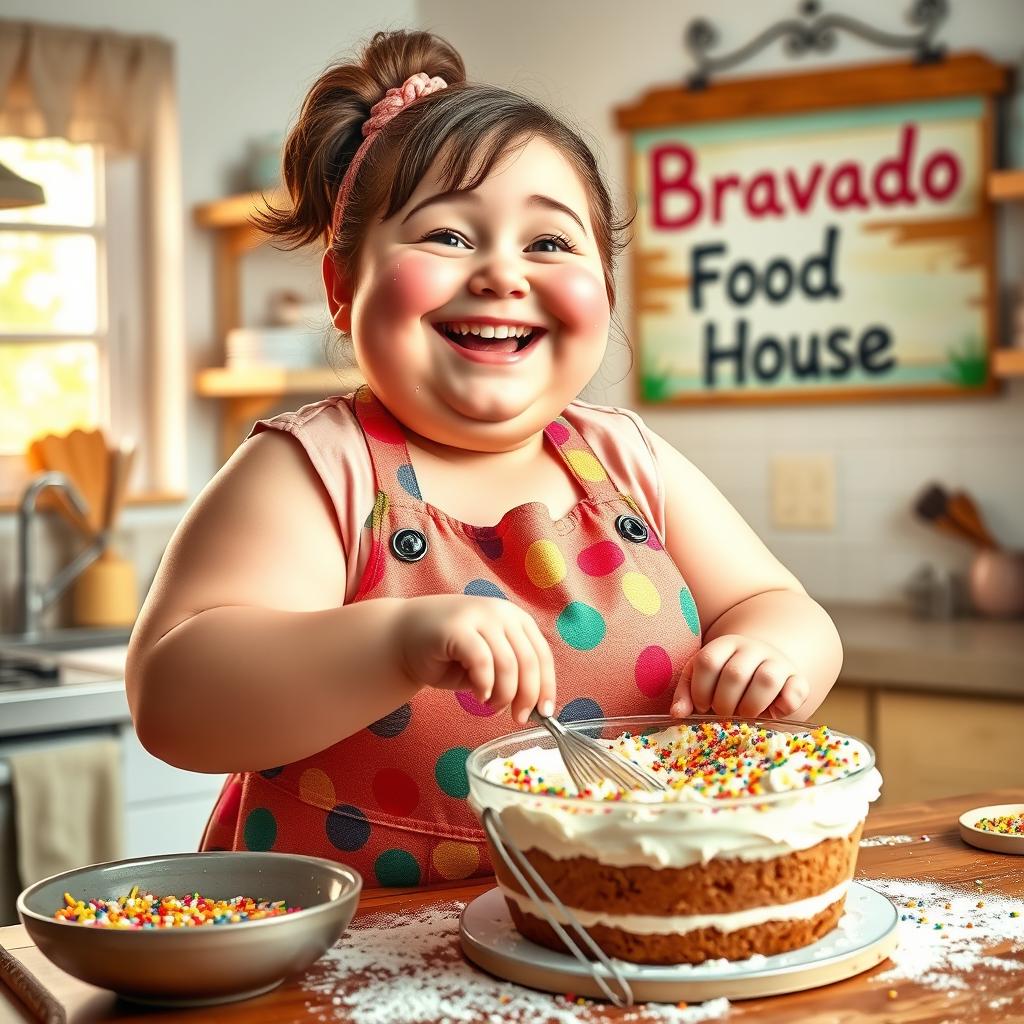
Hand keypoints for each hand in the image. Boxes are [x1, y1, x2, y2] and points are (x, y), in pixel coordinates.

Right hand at [394, 594, 555, 724]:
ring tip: (491, 705)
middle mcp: (501, 612)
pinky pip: (482, 661)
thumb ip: (511, 674)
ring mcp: (479, 616)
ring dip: (503, 694)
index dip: (547, 686)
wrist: (403, 636)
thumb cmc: (449, 654)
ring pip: (508, 663)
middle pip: (528, 660)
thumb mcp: (490, 661)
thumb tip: (534, 705)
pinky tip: (477, 695)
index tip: (545, 712)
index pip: (542, 654)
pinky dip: (485, 684)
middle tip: (518, 717)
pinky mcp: (457, 628)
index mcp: (515, 619)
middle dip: (527, 696)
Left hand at [670, 634, 808, 719]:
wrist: (764, 663)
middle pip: (735, 674)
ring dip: (751, 706)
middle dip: (724, 703)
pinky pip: (796, 691)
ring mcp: (778, 662)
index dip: (699, 690)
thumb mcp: (702, 678)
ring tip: (744, 715)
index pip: (708, 662)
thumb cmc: (726, 677)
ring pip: (766, 680)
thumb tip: (677, 713)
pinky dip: (784, 706)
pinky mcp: (798, 679)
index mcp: (724, 644)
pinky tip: (771, 713)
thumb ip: (686, 694)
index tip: (701, 705)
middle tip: (722, 713)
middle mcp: (752, 648)